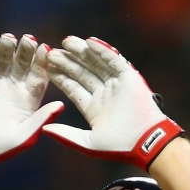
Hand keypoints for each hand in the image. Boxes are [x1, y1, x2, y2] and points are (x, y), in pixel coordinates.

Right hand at [0, 33, 63, 176]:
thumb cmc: (1, 147)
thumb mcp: (24, 137)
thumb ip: (41, 120)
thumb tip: (61, 105)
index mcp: (28, 98)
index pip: (37, 75)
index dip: (41, 62)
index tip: (46, 49)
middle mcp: (13, 87)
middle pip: (21, 64)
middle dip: (25, 51)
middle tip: (28, 39)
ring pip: (1, 61)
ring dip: (5, 49)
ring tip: (8, 38)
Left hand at [43, 36, 181, 169]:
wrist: (145, 142)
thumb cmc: (118, 146)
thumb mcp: (87, 143)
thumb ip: (66, 135)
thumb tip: (44, 129)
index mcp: (92, 107)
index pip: (73, 88)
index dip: (60, 77)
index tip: (46, 67)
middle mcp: (103, 93)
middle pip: (82, 73)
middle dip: (67, 62)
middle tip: (51, 52)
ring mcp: (116, 84)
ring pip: (96, 64)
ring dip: (81, 52)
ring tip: (66, 42)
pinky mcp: (129, 77)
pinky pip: (114, 60)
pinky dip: (103, 51)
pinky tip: (89, 42)